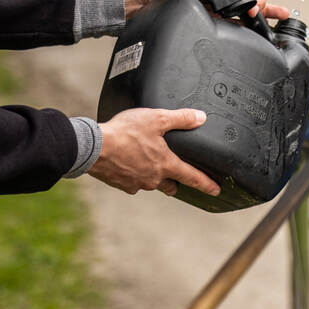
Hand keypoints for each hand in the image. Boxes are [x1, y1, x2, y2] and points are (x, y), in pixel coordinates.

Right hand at [90, 107, 220, 196]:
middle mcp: (153, 178)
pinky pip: (132, 183)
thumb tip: (201, 118)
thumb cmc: (124, 133)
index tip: (217, 191)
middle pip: (171, 185)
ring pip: (151, 183)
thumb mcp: (156, 119)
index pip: (193, 177)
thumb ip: (180, 119)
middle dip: (175, 181)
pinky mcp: (120, 185)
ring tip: (146, 162)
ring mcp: (136, 184)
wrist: (92, 148)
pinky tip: (128, 163)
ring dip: (152, 175)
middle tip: (176, 175)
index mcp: (166, 165)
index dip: (207, 184)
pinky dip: (134, 175)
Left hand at [124, 0, 291, 20]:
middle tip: (256, 10)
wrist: (143, 1)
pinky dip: (251, 28)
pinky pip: (236, 25)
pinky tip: (264, 30)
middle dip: (260, 1)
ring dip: (265, 12)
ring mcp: (218, 8)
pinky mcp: (213, 22)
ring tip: (277, 17)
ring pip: (248, 9)